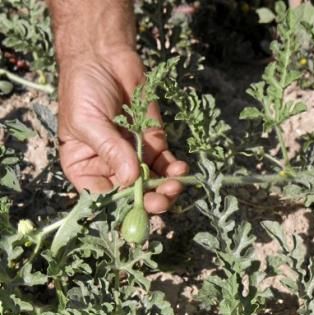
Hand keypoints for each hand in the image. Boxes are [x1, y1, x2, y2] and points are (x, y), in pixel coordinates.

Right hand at [57, 47, 187, 212]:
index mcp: (85, 170)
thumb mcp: (89, 122)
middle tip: (162, 200)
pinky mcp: (152, 146)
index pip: (103, 199)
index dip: (120, 208)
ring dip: (165, 189)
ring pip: (152, 185)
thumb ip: (110, 150)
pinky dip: (174, 170)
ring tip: (175, 184)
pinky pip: (165, 165)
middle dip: (149, 201)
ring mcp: (133, 160)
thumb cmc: (83, 89)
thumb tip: (131, 178)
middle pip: (131, 197)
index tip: (137, 209)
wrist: (103, 57)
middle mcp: (110, 170)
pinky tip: (180, 170)